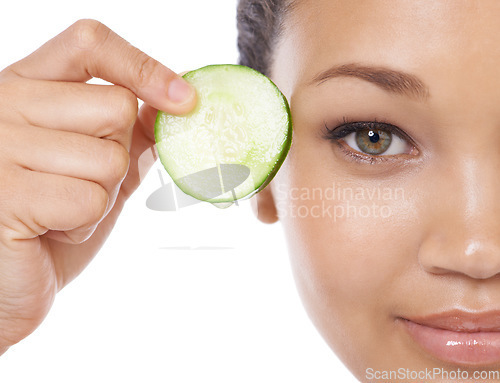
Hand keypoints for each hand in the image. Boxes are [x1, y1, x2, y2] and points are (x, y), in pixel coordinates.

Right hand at [0, 19, 195, 353]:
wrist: (7, 283)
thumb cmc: (51, 223)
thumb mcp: (94, 168)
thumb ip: (128, 134)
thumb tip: (174, 104)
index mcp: (27, 89)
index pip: (89, 46)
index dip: (142, 67)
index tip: (184, 100)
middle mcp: (5, 107)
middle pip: (116, 107)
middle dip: (118, 156)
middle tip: (80, 182)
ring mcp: (0, 148)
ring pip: (110, 158)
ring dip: (102, 197)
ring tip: (60, 211)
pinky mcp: (6, 195)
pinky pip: (90, 199)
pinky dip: (84, 224)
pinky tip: (50, 231)